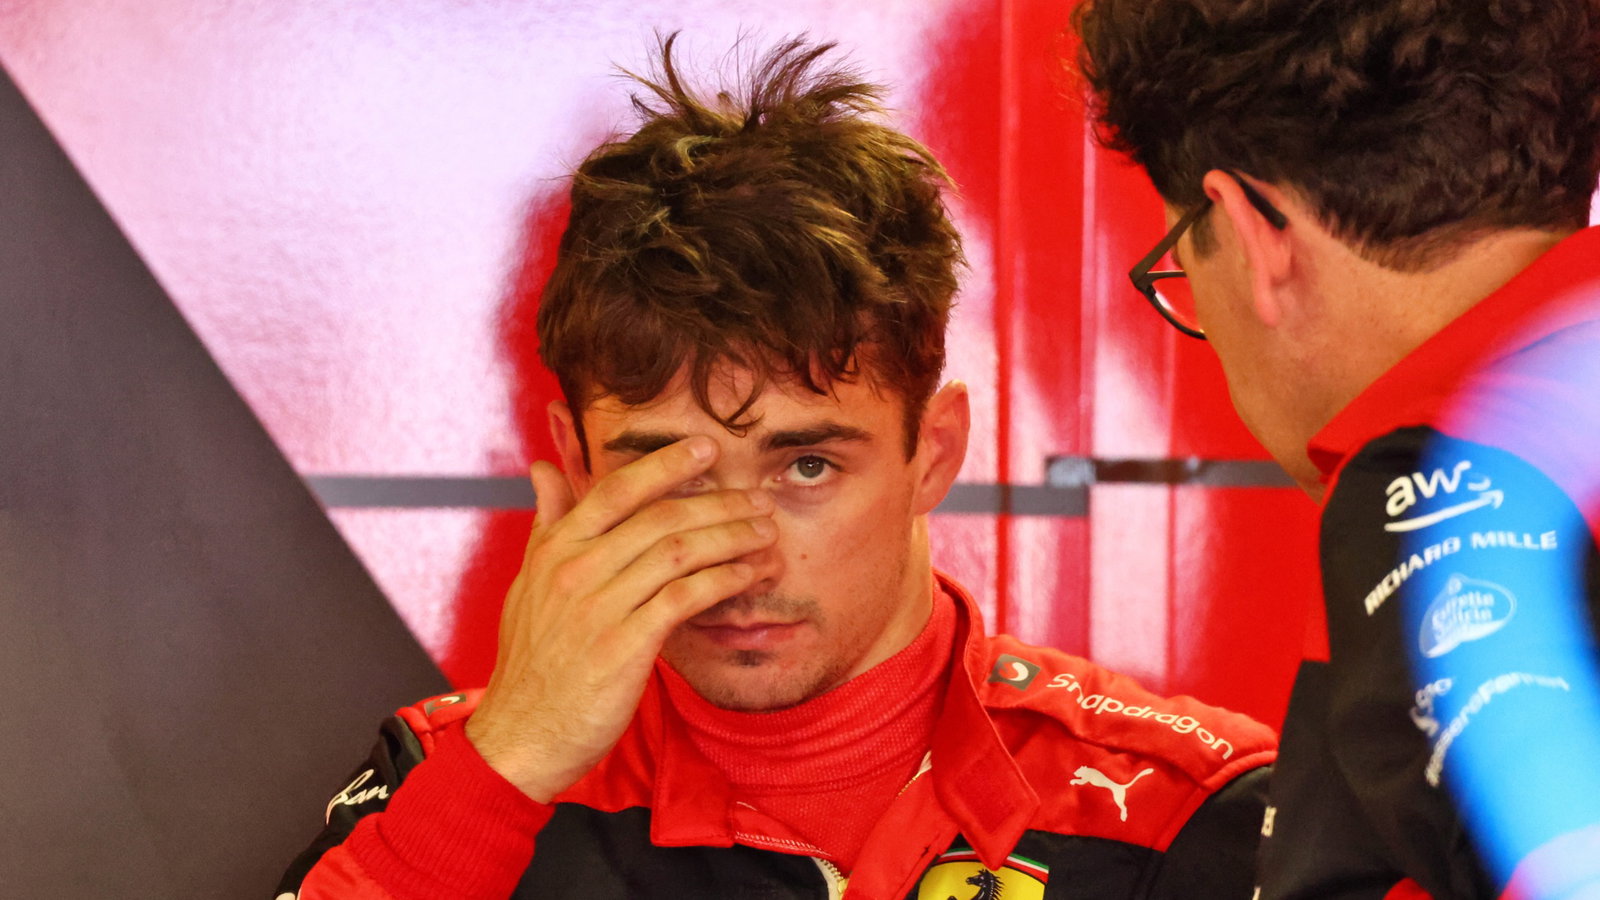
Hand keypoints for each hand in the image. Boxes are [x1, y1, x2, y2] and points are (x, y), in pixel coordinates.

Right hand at [464, 436, 776, 801]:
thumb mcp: (527, 584)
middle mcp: (575, 571)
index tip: (706, 448)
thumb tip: (542, 469)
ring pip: (679, 553)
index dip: (665, 463)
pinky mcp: (623, 647)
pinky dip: (722, 581)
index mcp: (554, 550)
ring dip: (731, 538)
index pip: (615, 489)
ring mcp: (599, 608)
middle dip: (717, 502)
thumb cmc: (531, 663)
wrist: (520, 737)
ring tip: (765, 533)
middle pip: (660, 517)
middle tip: (756, 498)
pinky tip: (748, 575)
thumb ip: (545, 524)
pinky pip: (684, 599)